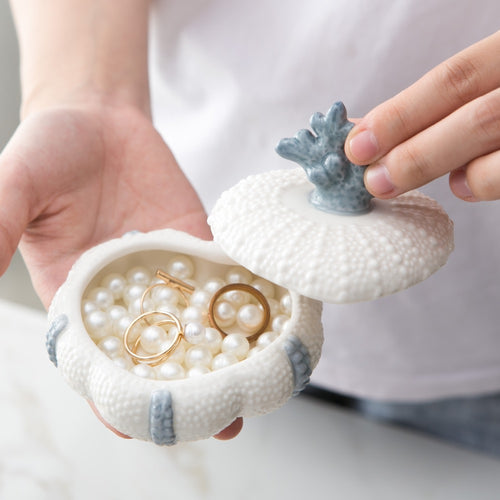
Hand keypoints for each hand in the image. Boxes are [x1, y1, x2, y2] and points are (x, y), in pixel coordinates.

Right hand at [0, 100, 241, 439]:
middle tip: (218, 423)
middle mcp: (125, 290)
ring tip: (254, 387)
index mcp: (76, 292)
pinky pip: (220, 272)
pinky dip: (242, 295)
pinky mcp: (196, 241)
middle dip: (183, 387)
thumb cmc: (49, 150)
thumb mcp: (14, 188)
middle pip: (155, 350)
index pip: (96, 357)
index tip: (133, 429)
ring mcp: (165, 268)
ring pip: (194, 320)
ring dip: (222, 353)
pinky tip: (267, 320)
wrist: (97, 117)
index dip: (112, 394)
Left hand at [345, 30, 499, 201]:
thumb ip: (442, 102)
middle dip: (414, 154)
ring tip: (413, 181)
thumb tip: (369, 132)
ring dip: (442, 170)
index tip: (357, 144)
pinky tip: (465, 183)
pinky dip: (483, 183)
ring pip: (497, 148)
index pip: (455, 79)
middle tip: (374, 181)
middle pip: (476, 118)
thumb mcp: (485, 79)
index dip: (401, 114)